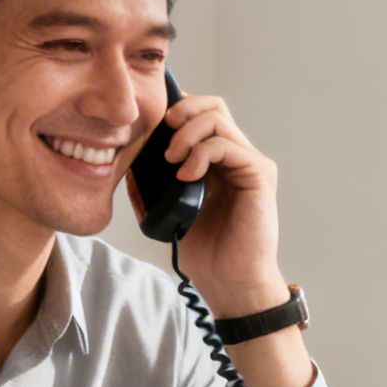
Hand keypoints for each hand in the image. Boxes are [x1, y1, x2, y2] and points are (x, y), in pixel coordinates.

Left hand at [124, 91, 288, 317]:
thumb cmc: (205, 251)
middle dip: (181, 110)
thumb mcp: (164, 211)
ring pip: (217, 118)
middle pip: (211, 106)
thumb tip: (127, 161)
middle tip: (162, 131)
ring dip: (186, 133)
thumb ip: (149, 185)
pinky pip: (227, 145)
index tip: (151, 125)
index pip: (199, 115)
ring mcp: (248, 162)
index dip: (176, 110)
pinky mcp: (259, 173)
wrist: (229, 281)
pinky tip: (186, 175)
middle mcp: (235, 155)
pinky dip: (202, 153)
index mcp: (215, 161)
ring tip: (171, 160)